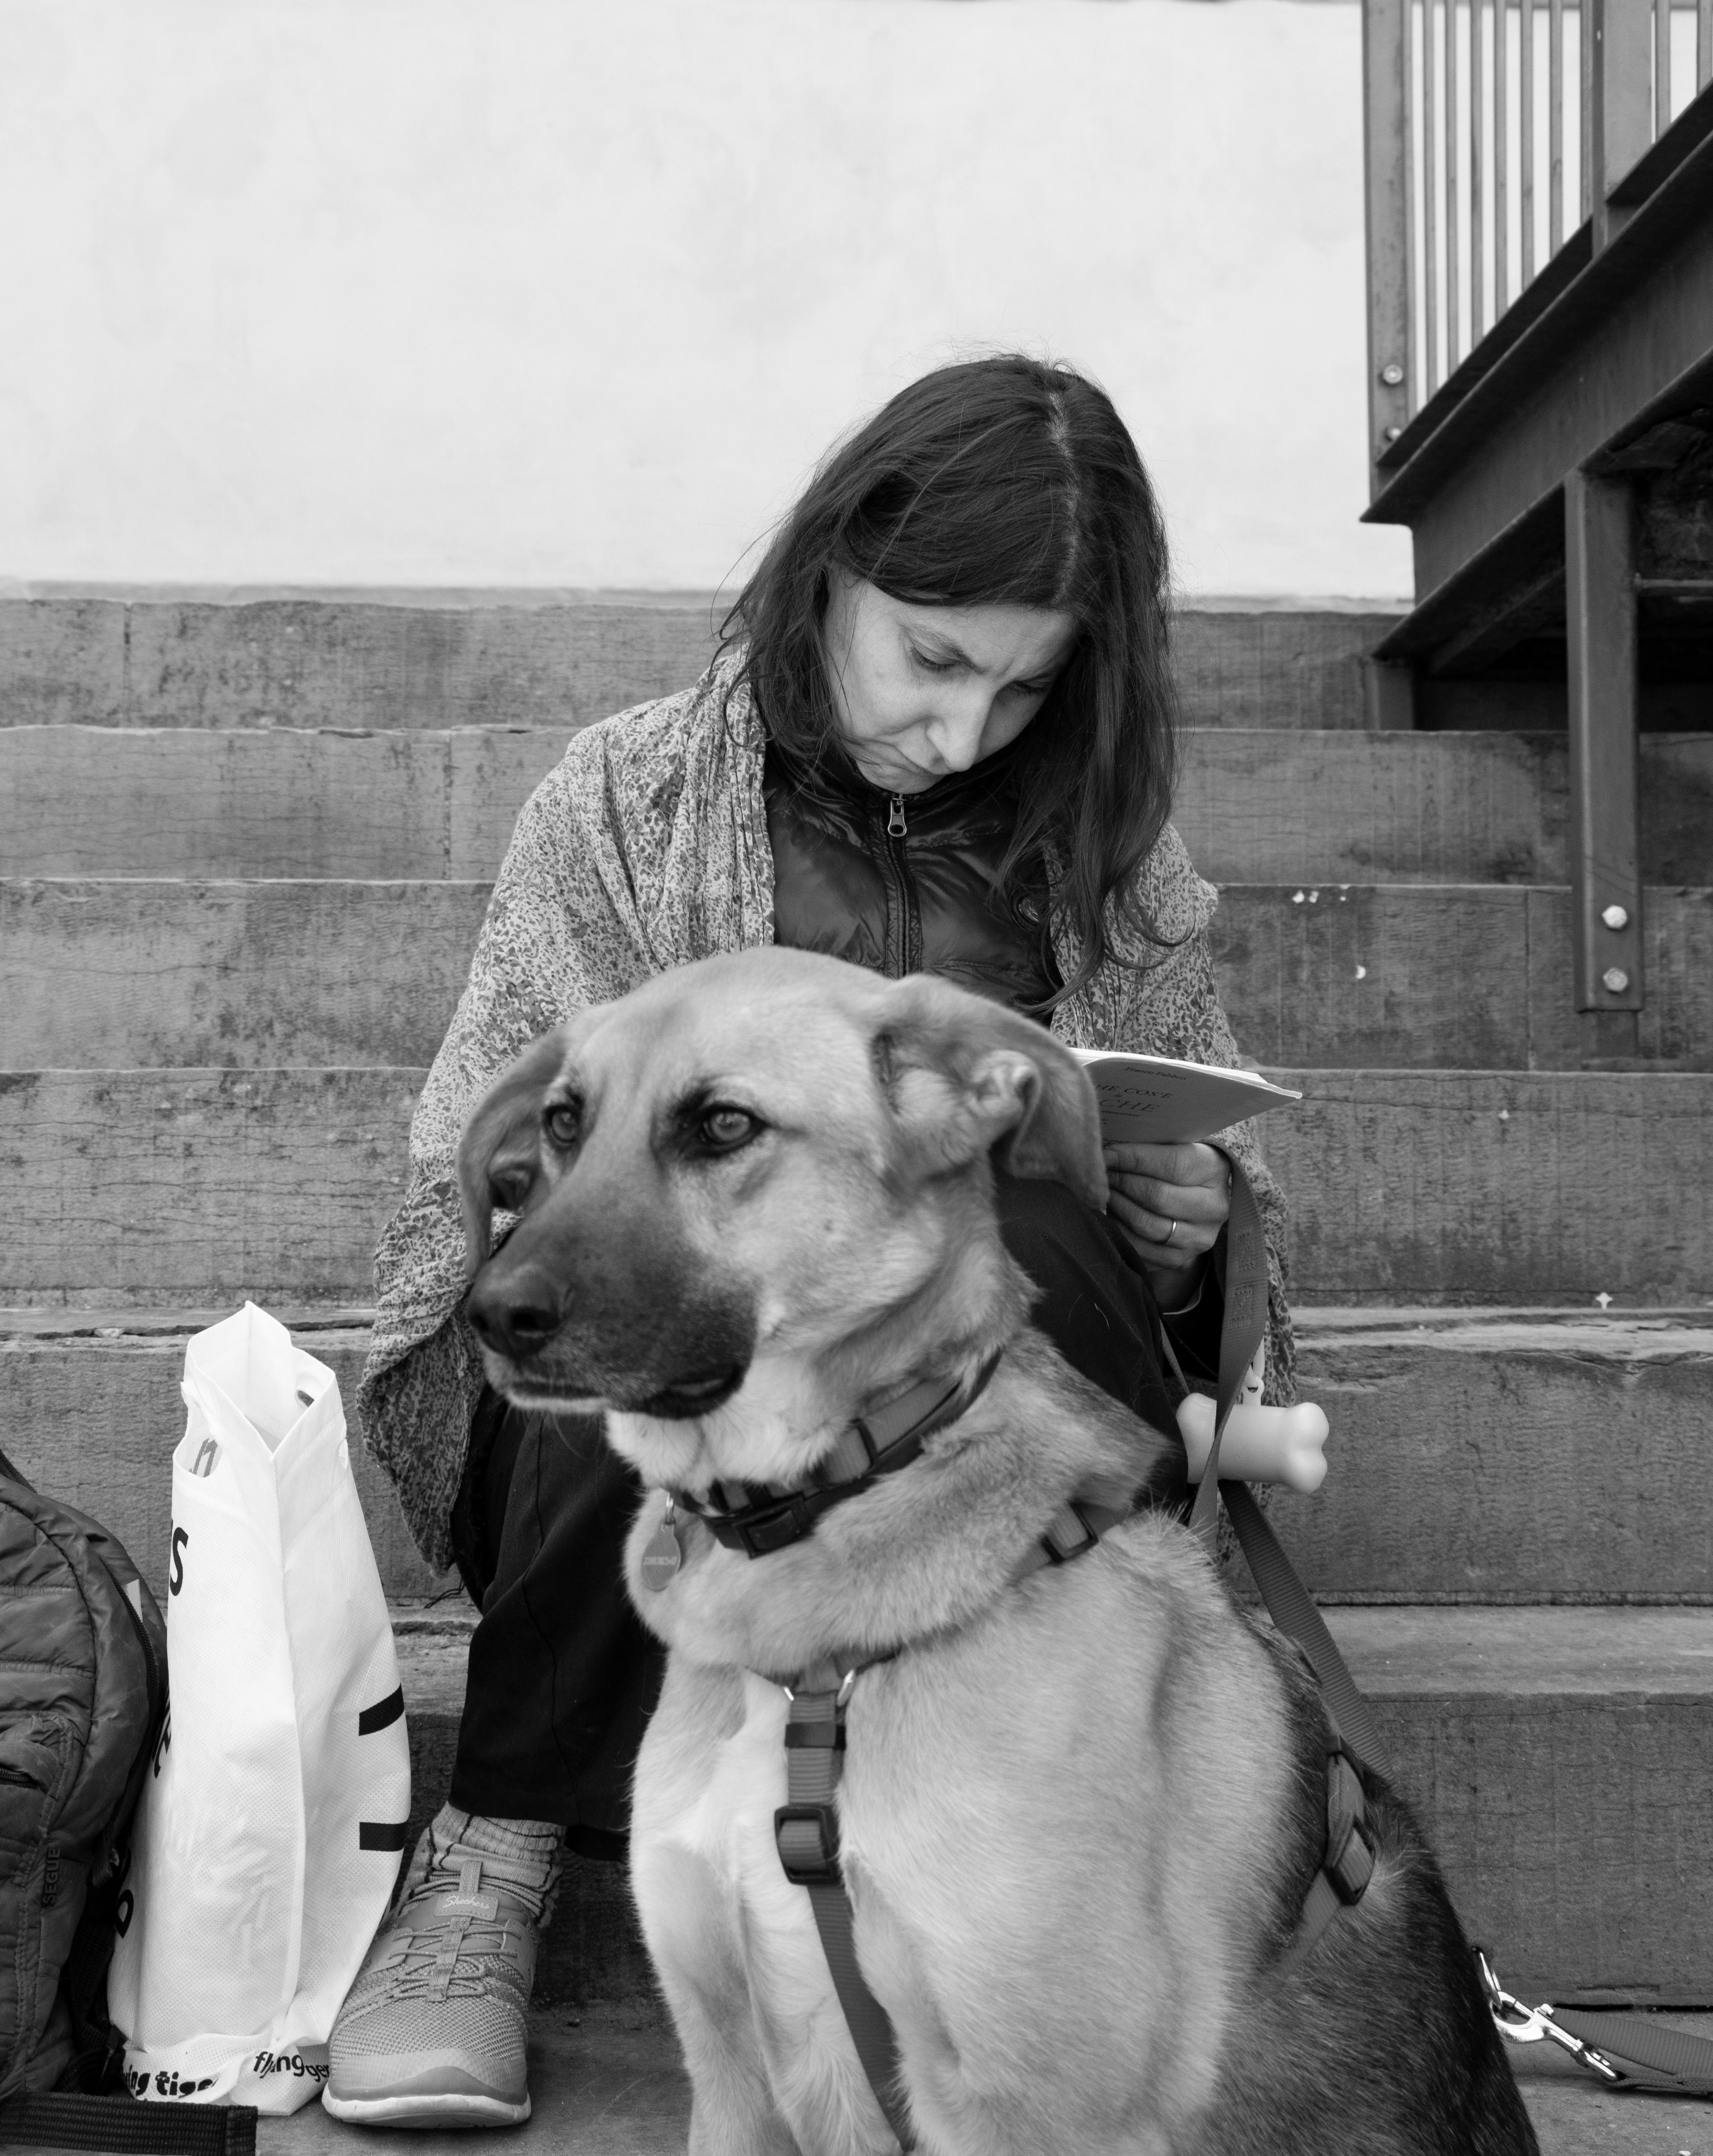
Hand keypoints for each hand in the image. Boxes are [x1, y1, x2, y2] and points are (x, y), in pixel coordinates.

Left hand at [1104, 1141, 1230, 1308]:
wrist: (1196, 1200)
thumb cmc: (1176, 1164)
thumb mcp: (1172, 1146)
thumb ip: (1147, 1145)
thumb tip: (1107, 1152)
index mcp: (1214, 1169)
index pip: (1171, 1164)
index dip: (1133, 1158)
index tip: (1106, 1154)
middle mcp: (1214, 1207)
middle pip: (1157, 1196)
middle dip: (1121, 1183)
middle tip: (1101, 1174)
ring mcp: (1199, 1237)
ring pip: (1146, 1225)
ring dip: (1117, 1207)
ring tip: (1103, 1193)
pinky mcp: (1181, 1260)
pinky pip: (1140, 1250)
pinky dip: (1119, 1232)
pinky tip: (1109, 1216)